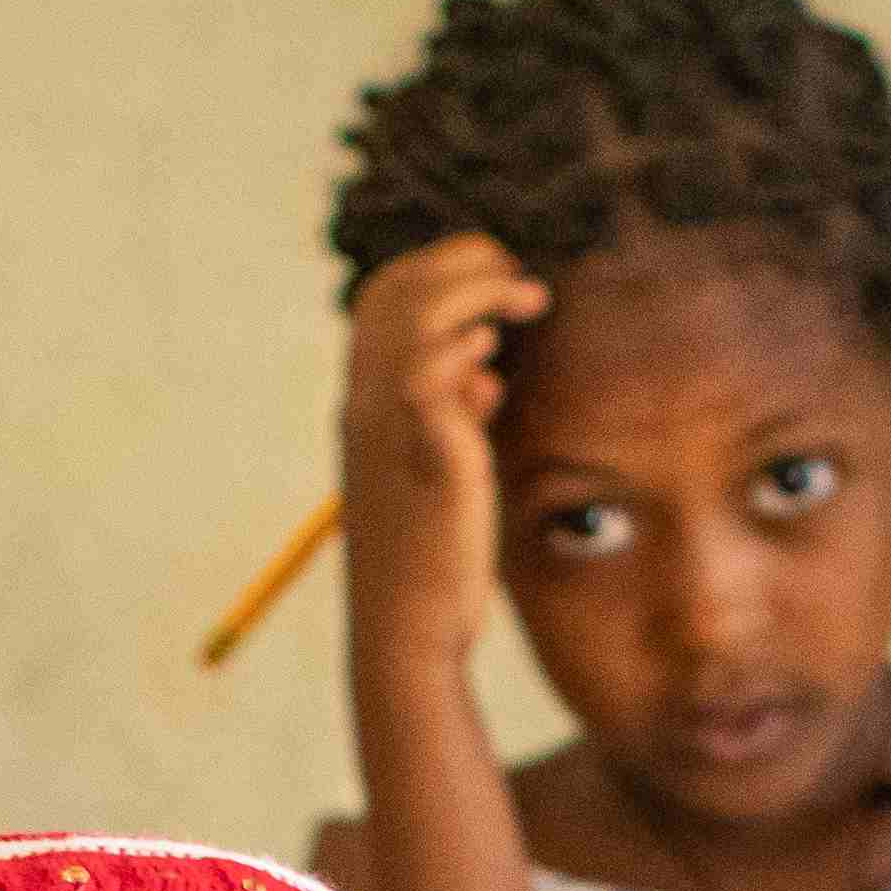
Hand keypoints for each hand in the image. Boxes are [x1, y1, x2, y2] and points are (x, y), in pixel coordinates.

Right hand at [337, 230, 548, 672]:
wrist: (408, 629)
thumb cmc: (428, 554)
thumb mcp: (440, 470)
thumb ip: (456, 415)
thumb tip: (485, 373)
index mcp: (365, 404)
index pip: (383, 300)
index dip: (435, 268)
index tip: (493, 272)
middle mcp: (364, 405)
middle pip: (395, 291)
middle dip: (461, 261)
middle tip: (518, 271)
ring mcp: (385, 429)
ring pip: (412, 317)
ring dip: (476, 291)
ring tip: (526, 296)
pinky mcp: (421, 457)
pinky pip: (427, 375)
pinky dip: (461, 348)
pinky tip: (494, 357)